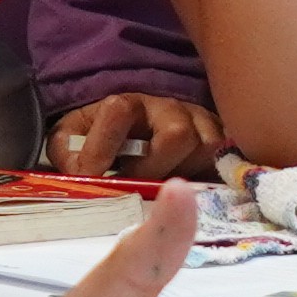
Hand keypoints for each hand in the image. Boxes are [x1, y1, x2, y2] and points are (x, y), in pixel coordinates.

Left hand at [52, 93, 222, 177]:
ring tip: (164, 190)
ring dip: (186, 174)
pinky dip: (213, 177)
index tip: (90, 176)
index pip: (119, 111)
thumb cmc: (104, 137)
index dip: (102, 146)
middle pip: (177, 134)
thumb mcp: (75, 137)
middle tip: (138, 186)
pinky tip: (192, 192)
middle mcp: (169, 108)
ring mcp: (200, 122)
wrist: (135, 128)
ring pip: (208, 147)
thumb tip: (80, 174)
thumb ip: (68, 151)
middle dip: (155, 167)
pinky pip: (229, 158)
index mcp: (128, 103)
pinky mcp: (220, 141)